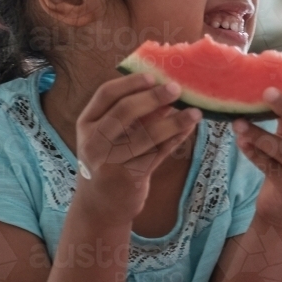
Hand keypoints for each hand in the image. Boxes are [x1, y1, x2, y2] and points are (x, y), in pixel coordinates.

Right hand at [75, 73, 201, 221]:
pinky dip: (176, 139)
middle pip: (123, 112)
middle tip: (177, 89)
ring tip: (195, 112)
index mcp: (87, 123)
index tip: (153, 76)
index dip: (130, 83)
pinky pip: (158, 153)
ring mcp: (110, 161)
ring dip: (174, 121)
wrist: (101, 205)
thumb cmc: (109, 160)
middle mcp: (94, 141)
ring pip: (146, 136)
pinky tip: (189, 128)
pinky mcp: (129, 177)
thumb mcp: (109, 135)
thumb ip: (130, 114)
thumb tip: (163, 87)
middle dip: (153, 98)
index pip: (105, 94)